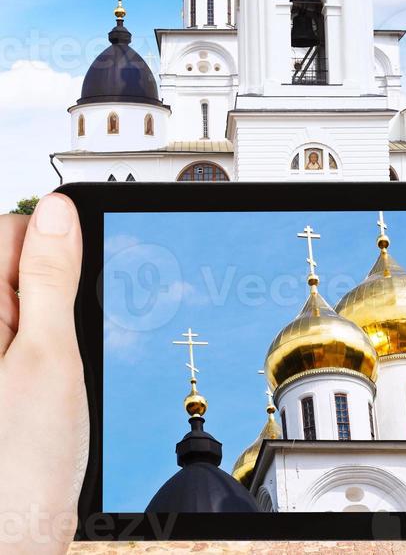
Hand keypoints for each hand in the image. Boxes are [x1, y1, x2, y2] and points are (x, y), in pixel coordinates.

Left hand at [0, 194, 87, 553]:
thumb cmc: (16, 468)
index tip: (68, 286)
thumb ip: (51, 276)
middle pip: (13, 267)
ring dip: (42, 323)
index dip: (49, 250)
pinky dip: (36, 352)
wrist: (9, 541)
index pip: (9, 231)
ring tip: (45, 374)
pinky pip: (18, 340)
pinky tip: (40, 389)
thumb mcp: (49, 356)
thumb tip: (58, 211)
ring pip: (20, 305)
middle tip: (54, 342)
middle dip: (45, 290)